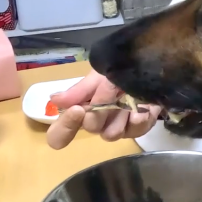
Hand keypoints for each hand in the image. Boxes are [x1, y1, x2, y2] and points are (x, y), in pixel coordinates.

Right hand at [45, 70, 161, 149]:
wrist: (148, 66)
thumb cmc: (119, 70)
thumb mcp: (98, 75)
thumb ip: (79, 90)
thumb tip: (54, 99)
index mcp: (81, 111)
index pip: (59, 136)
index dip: (65, 128)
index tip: (78, 110)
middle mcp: (96, 123)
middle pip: (90, 129)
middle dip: (101, 109)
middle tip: (111, 93)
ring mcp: (117, 127)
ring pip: (112, 134)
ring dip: (121, 113)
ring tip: (129, 98)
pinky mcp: (138, 129)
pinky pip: (136, 132)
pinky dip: (140, 117)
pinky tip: (144, 106)